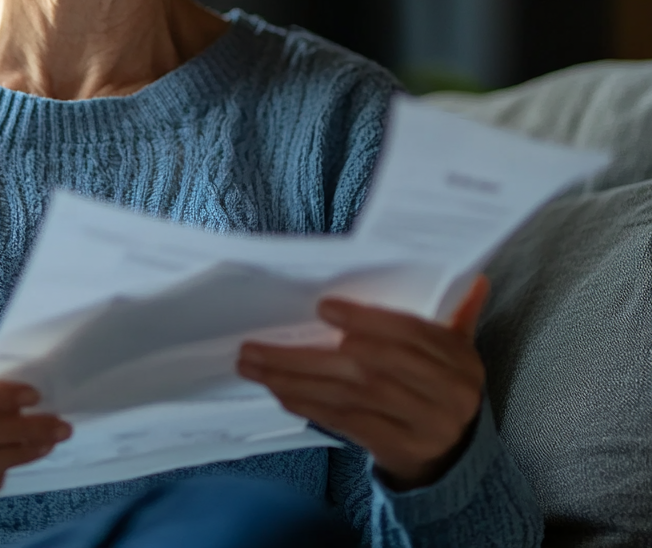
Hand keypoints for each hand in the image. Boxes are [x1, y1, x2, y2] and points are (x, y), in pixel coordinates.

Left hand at [237, 275, 488, 489]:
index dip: (366, 320)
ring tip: (255, 366)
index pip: (408, 335)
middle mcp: (445, 394)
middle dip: (309, 354)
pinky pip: (348, 425)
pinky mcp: (399, 449)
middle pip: (369, 368)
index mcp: (458, 359)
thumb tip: (475, 277)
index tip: (323, 308)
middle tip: (260, 345)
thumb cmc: (441, 383)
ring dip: (296, 380)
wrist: (455, 453)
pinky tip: (281, 393)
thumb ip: (459, 312)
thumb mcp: (457, 347)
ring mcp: (423, 426)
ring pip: (350, 397)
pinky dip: (311, 407)